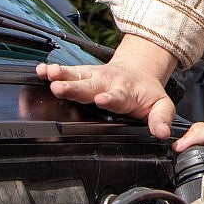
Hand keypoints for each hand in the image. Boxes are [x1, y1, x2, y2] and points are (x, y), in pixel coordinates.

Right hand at [36, 34, 177, 138]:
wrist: (139, 71)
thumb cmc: (146, 92)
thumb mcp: (161, 105)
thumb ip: (161, 119)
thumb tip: (162, 133)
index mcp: (125, 92)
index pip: (117, 96)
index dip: (109, 98)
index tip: (102, 99)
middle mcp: (107, 83)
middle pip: (88, 86)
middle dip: (74, 87)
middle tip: (59, 88)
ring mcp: (93, 77)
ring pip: (76, 76)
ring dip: (61, 75)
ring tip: (48, 74)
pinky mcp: (83, 74)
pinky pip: (68, 71)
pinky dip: (53, 70)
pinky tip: (41, 70)